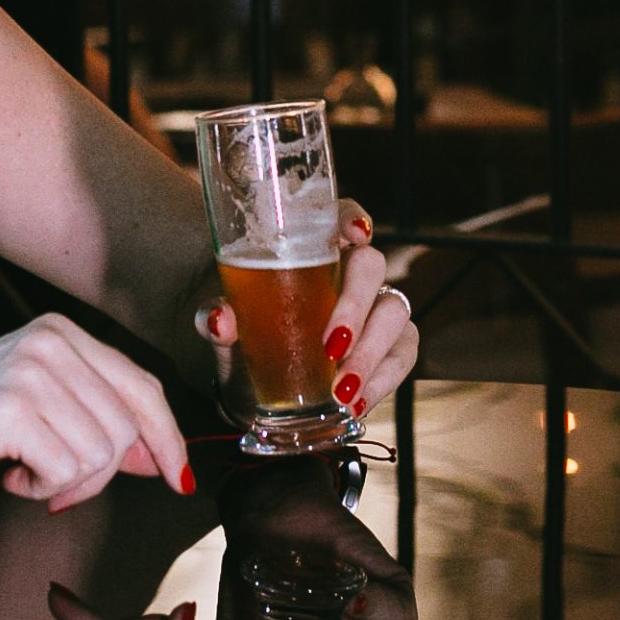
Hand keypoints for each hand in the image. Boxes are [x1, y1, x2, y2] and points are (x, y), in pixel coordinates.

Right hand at [0, 314, 192, 512]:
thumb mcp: (37, 409)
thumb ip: (97, 420)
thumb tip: (161, 456)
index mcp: (60, 331)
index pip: (142, 385)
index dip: (166, 436)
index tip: (177, 475)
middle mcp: (50, 340)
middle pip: (127, 427)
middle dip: (98, 473)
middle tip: (52, 481)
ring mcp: (29, 371)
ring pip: (101, 453)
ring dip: (65, 483)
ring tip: (22, 471)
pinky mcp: (9, 410)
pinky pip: (66, 472)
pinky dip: (41, 489)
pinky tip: (7, 475)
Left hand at [194, 202, 420, 422]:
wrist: (253, 391)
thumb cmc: (245, 340)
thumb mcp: (226, 330)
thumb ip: (218, 318)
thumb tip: (219, 319)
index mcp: (312, 251)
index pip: (340, 217)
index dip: (353, 219)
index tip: (356, 236)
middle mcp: (349, 272)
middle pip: (371, 265)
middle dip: (355, 305)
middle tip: (332, 345)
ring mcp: (375, 308)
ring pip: (393, 311)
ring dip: (371, 351)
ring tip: (341, 388)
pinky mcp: (391, 347)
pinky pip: (402, 355)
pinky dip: (381, 380)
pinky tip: (357, 402)